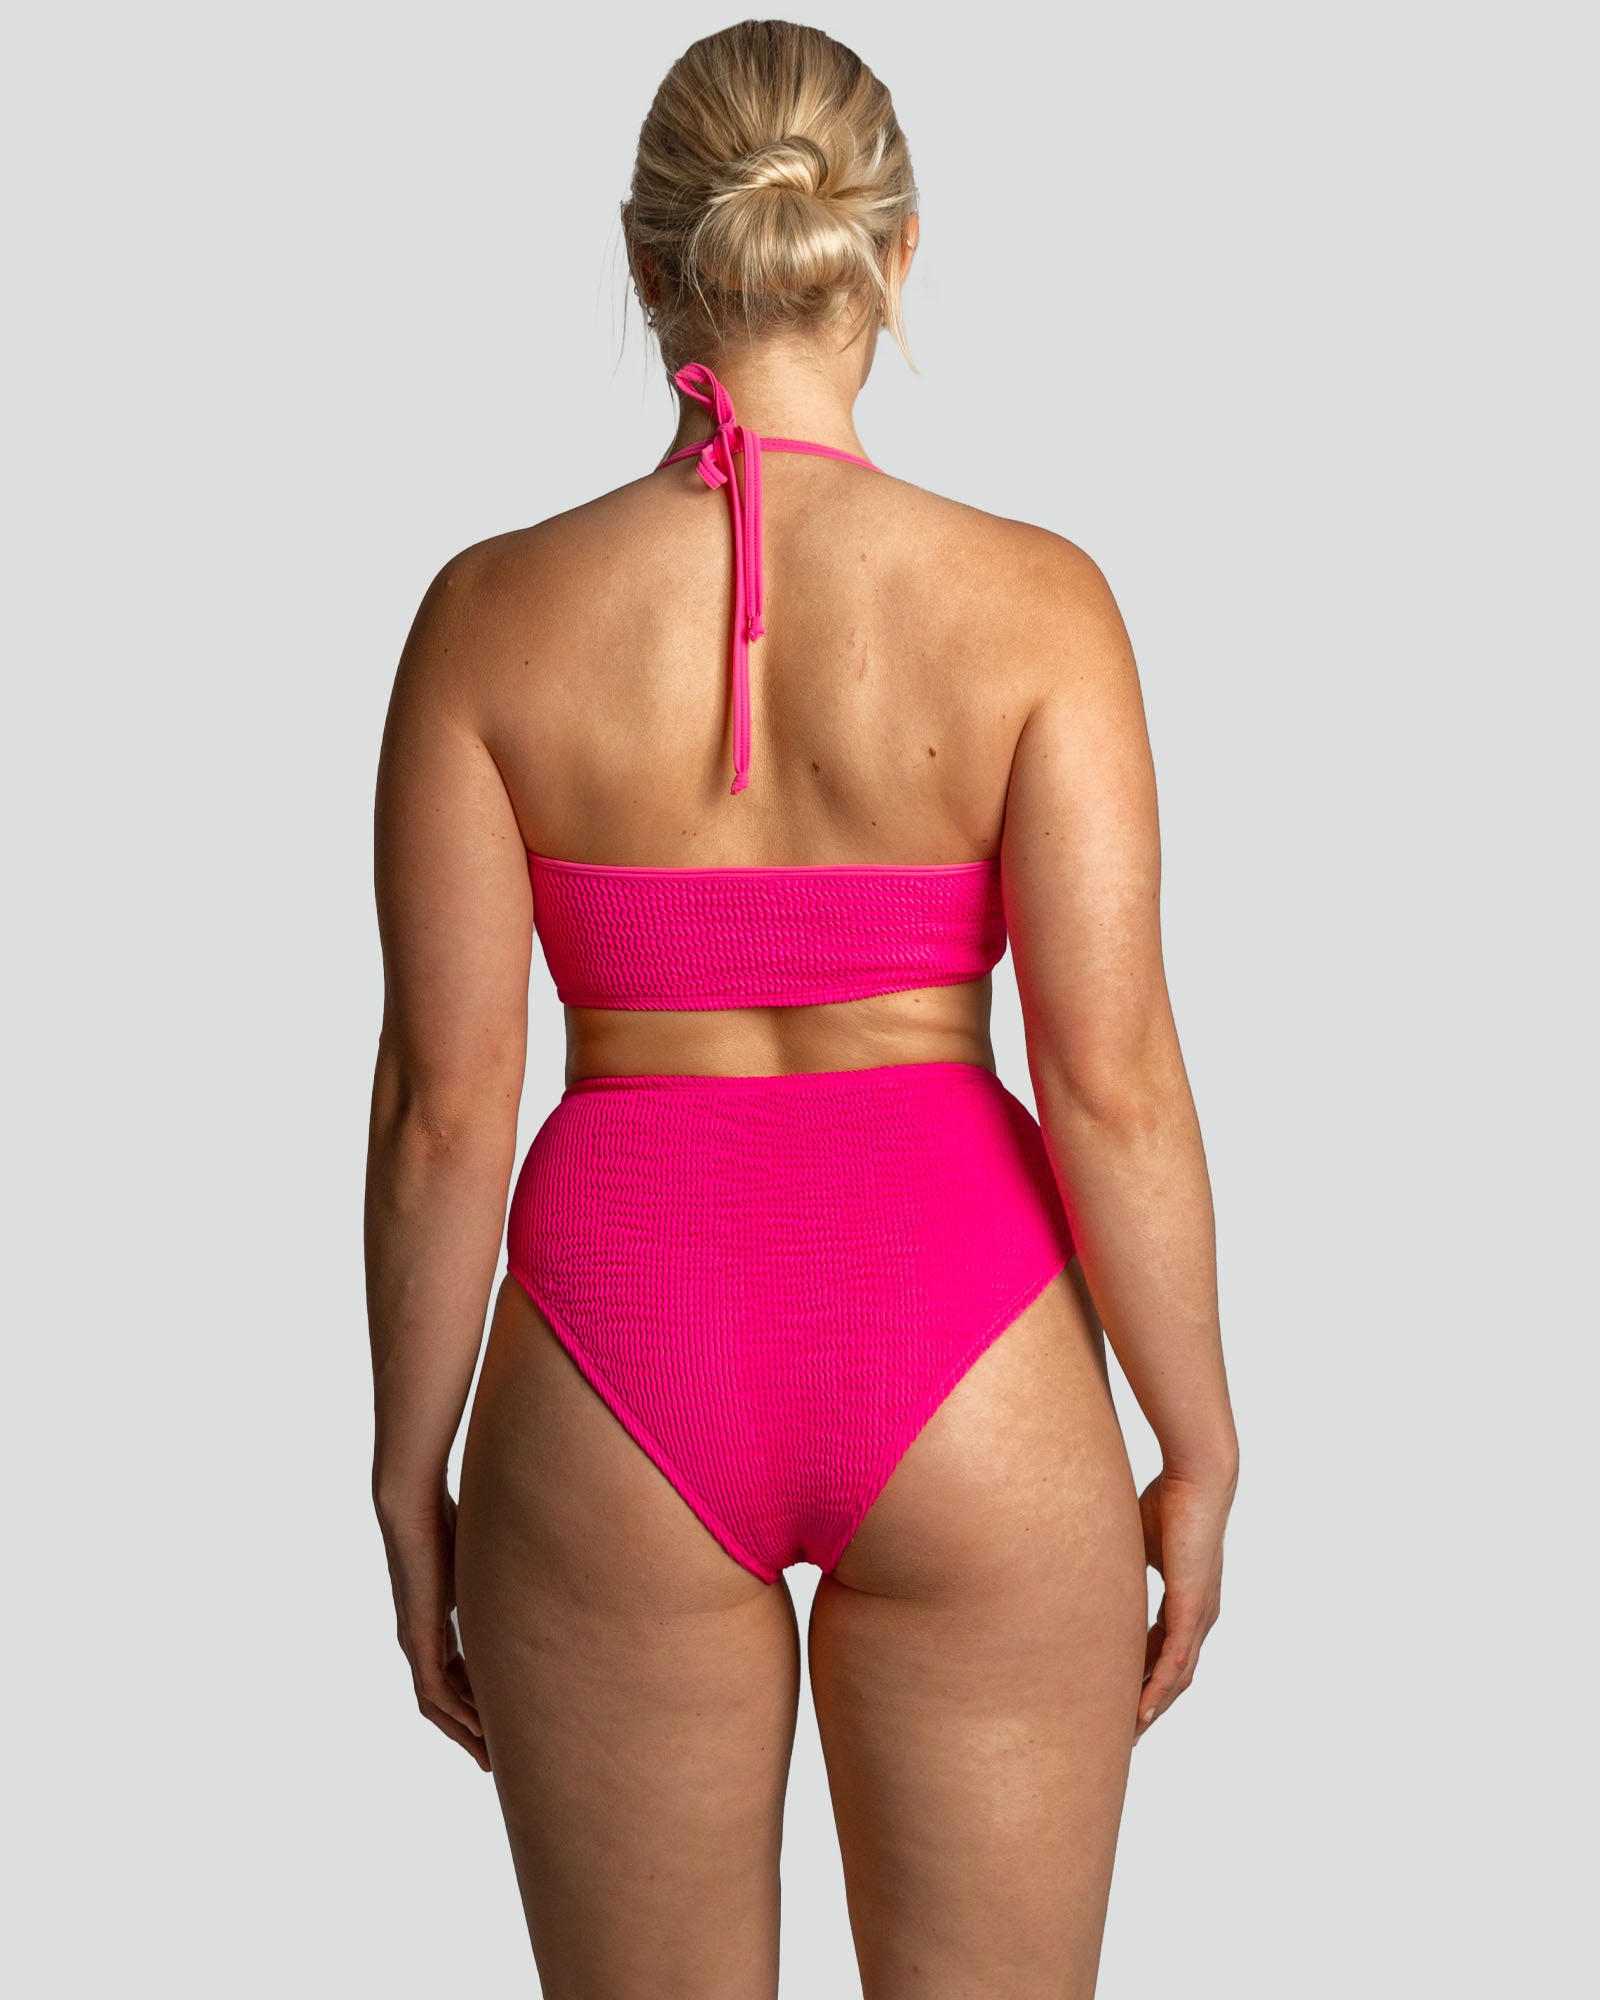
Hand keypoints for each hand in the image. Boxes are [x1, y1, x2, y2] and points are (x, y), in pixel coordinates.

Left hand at [377, 1487, 489, 1770]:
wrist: (413, 1502)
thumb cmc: (450, 1516)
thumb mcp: (484, 1561)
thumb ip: (503, 1577)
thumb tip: (544, 1567)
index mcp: (436, 1620)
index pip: (455, 1674)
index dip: (478, 1701)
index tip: (504, 1720)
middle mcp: (421, 1637)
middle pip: (445, 1699)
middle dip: (471, 1730)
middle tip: (498, 1757)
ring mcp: (416, 1640)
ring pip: (437, 1704)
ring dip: (463, 1732)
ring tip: (490, 1757)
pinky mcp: (417, 1636)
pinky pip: (433, 1691)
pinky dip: (455, 1714)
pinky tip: (478, 1730)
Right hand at [1135, 1460, 1235, 1741]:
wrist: (1198, 1478)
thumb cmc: (1168, 1498)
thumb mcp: (1133, 1542)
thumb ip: (1114, 1562)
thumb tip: (1080, 1564)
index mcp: (1185, 1600)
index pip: (1163, 1651)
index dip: (1142, 1676)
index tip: (1117, 1697)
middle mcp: (1198, 1615)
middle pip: (1174, 1676)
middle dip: (1149, 1704)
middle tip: (1123, 1733)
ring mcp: (1198, 1614)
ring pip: (1177, 1677)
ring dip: (1153, 1707)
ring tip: (1128, 1733)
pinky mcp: (1192, 1608)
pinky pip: (1176, 1660)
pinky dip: (1159, 1689)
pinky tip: (1143, 1713)